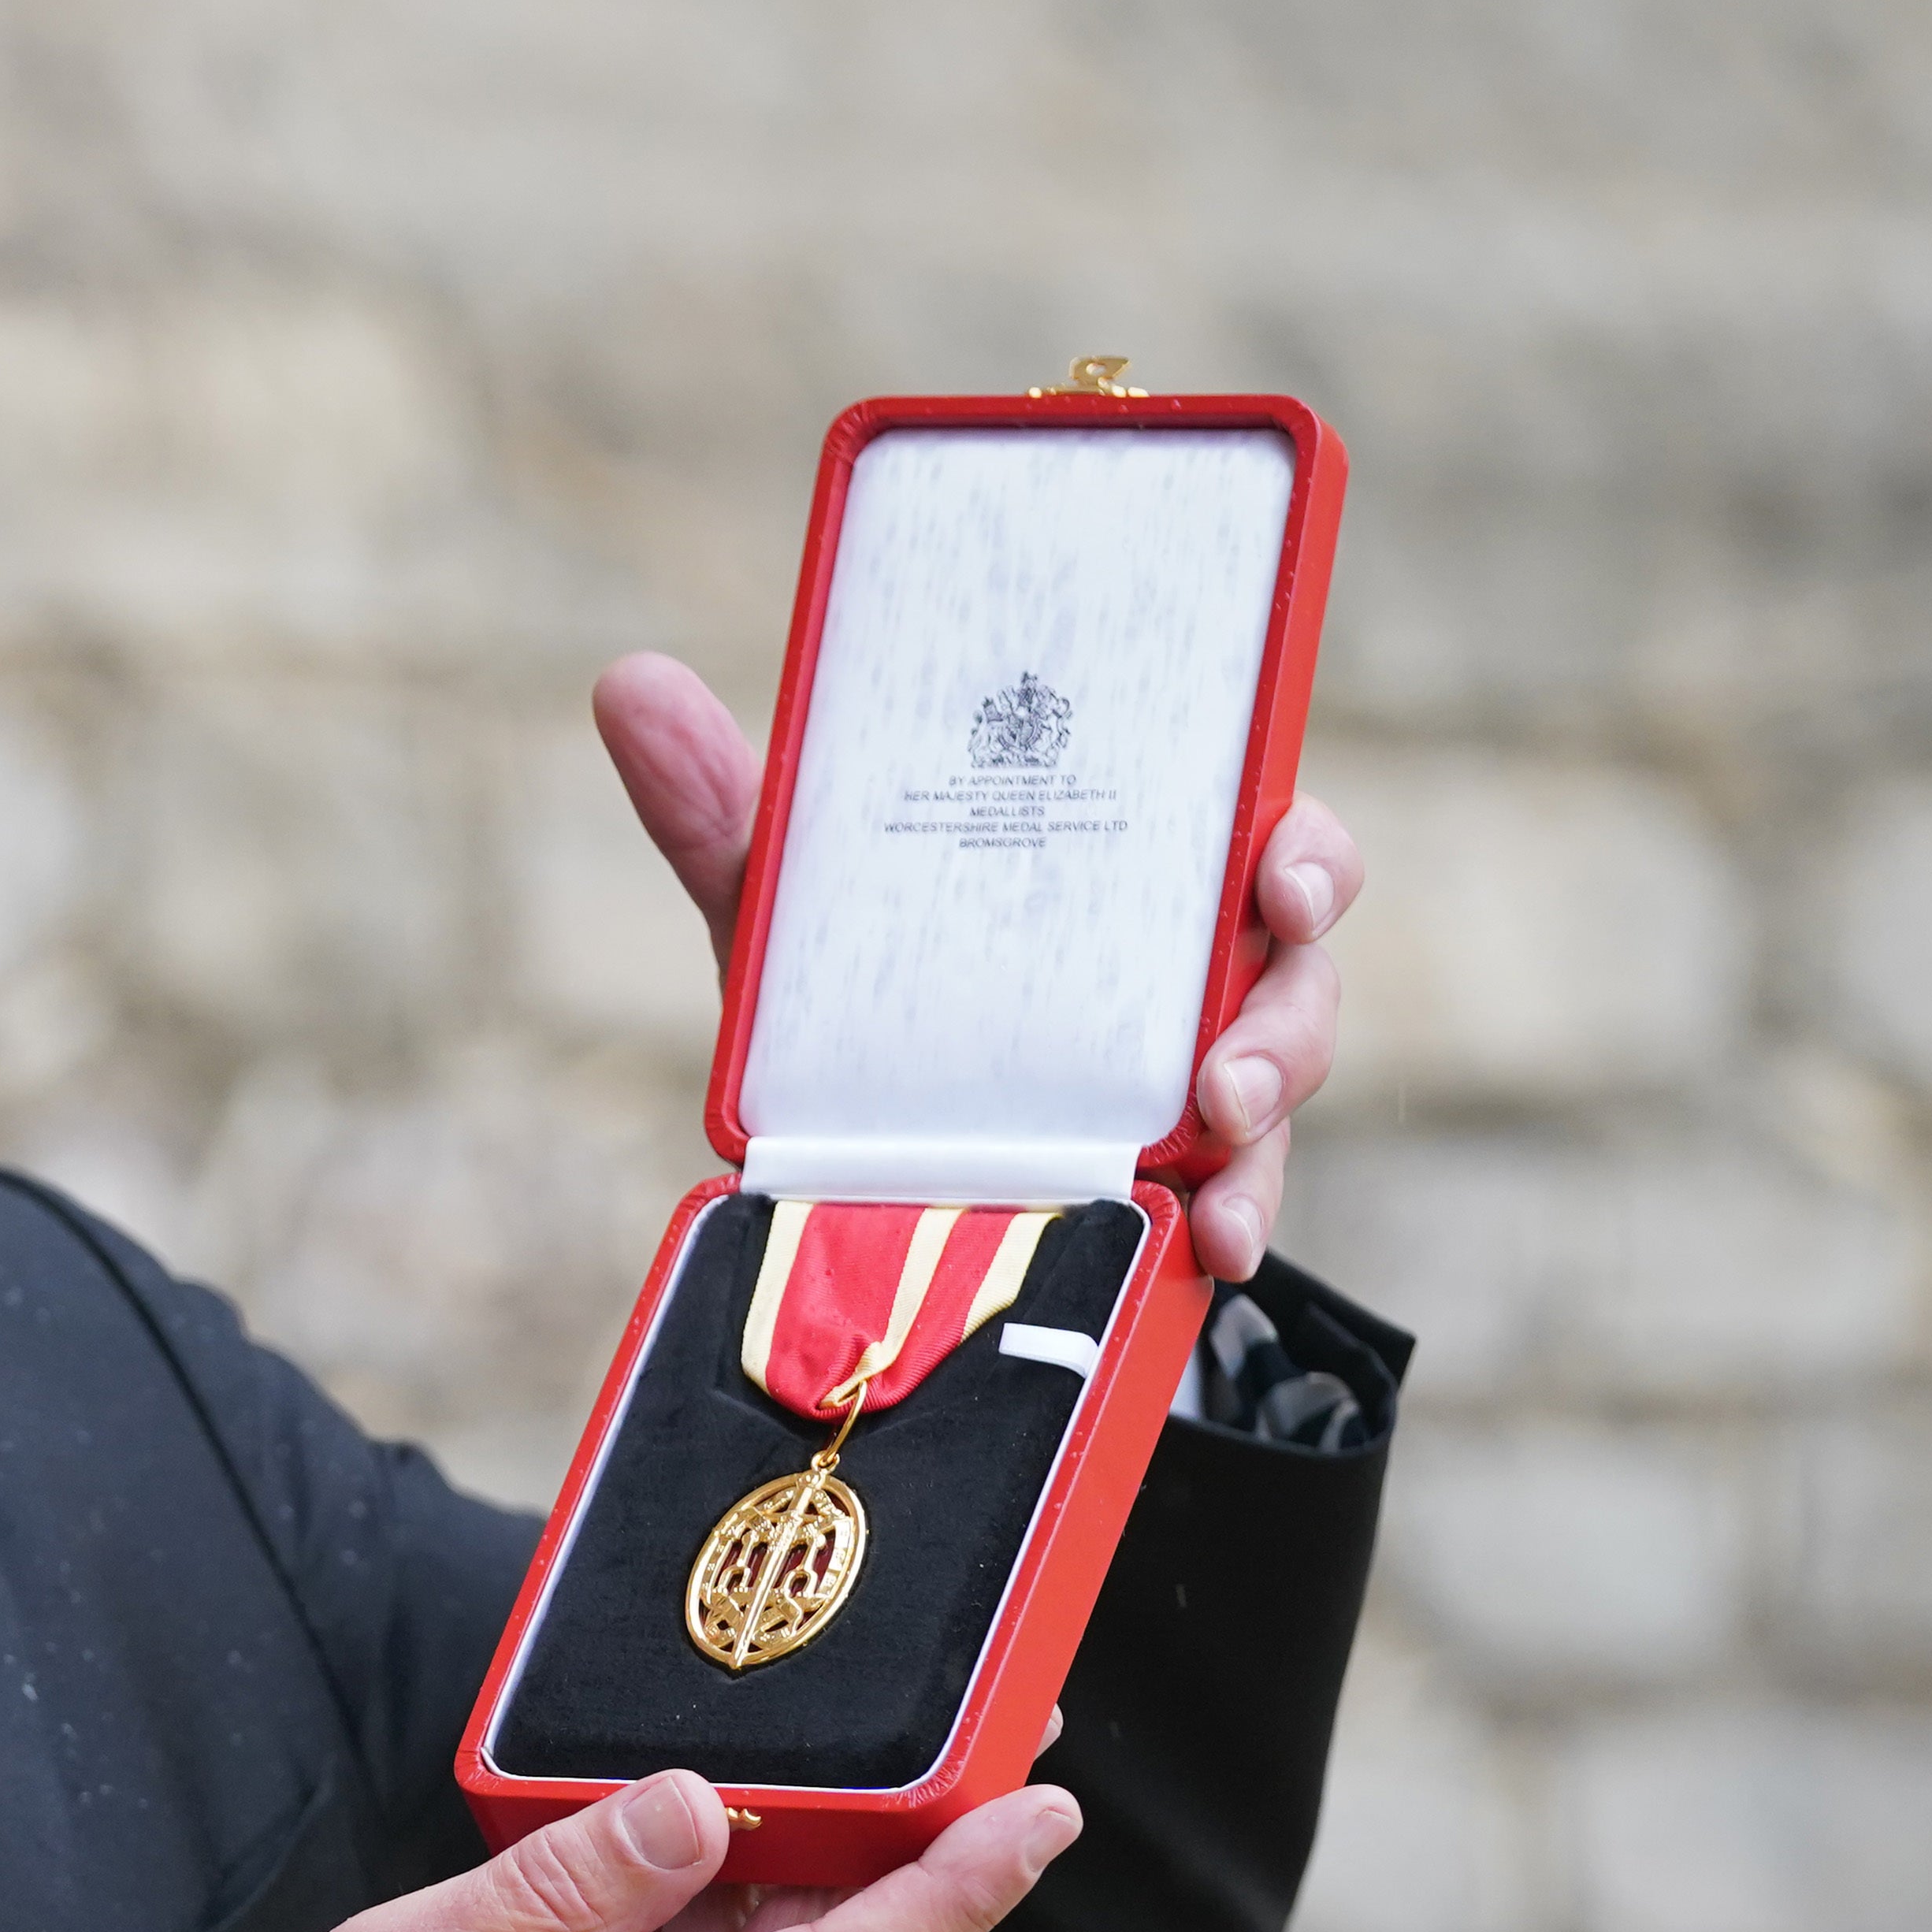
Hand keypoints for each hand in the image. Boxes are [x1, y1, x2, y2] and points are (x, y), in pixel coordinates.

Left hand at [591, 652, 1364, 1283]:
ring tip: (1211, 1149)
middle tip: (1228, 1059)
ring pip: (1274, 1095)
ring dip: (1262, 1128)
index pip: (1260, 837)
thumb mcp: (791, 920)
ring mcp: (1178, 1093)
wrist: (827, 1180)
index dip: (1301, 851)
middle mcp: (1179, 980)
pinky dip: (1229, 1223)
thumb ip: (722, 812)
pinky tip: (1211, 1246)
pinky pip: (1228, 1204)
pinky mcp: (1157, 1195)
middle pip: (1294, 972)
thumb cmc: (854, 1005)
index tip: (1280, 874)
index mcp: (1130, 882)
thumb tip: (630, 685)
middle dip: (1289, 1011)